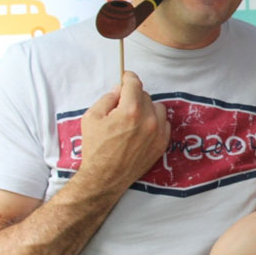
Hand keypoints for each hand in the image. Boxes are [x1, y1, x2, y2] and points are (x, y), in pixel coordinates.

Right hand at [76, 72, 170, 192]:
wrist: (105, 177)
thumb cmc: (95, 147)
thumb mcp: (92, 117)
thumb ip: (107, 98)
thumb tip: (119, 89)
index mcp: (130, 111)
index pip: (134, 84)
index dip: (128, 77)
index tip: (126, 77)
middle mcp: (148, 120)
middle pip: (145, 95)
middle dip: (133, 96)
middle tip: (121, 105)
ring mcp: (158, 132)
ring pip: (157, 107)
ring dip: (146, 108)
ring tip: (133, 118)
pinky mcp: (163, 144)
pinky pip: (164, 123)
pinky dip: (155, 122)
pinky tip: (142, 128)